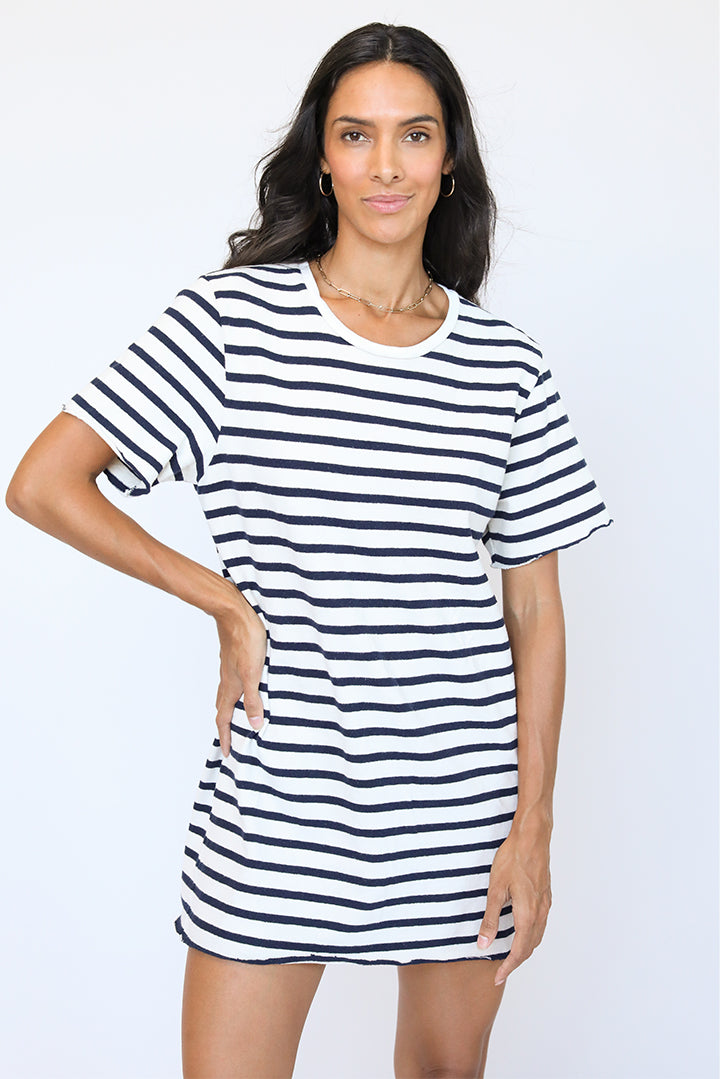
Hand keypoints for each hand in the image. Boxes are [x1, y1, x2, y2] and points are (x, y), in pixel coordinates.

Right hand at [214, 602, 267, 756]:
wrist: (234, 612)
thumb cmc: (245, 639)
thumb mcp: (254, 672)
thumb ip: (254, 698)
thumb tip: (254, 724)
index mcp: (231, 687)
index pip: (224, 718)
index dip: (226, 737)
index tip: (227, 753)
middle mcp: (228, 680)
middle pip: (223, 709)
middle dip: (225, 727)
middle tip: (229, 741)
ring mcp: (230, 669)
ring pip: (227, 695)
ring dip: (230, 710)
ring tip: (236, 720)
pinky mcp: (235, 658)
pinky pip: (233, 683)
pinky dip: (237, 694)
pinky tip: (246, 689)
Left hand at [475, 824, 551, 985]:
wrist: (532, 836)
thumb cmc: (513, 858)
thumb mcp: (495, 889)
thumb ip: (490, 919)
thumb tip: (483, 945)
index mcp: (528, 914)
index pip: (519, 951)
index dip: (508, 968)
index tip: (497, 978)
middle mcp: (540, 912)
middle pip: (530, 947)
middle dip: (516, 962)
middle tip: (501, 971)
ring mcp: (545, 903)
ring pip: (537, 935)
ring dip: (525, 949)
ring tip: (510, 956)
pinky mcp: (545, 894)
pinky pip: (540, 923)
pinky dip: (531, 935)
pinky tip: (522, 931)